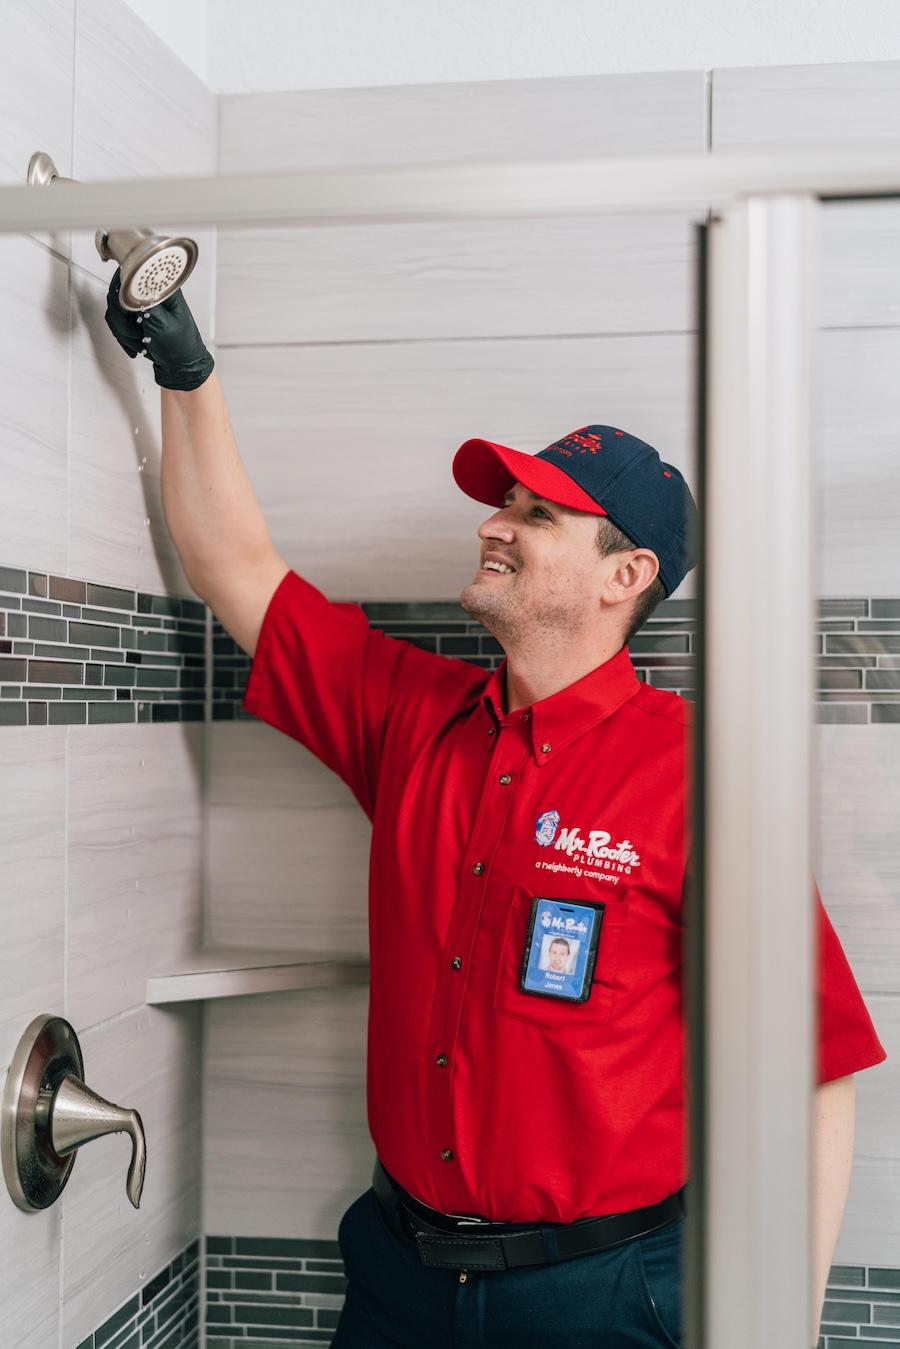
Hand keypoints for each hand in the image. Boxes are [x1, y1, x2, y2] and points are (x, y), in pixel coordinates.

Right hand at [103, 268, 214, 390]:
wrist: (181, 368)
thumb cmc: (180, 347)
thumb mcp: (163, 326)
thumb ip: (146, 305)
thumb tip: (129, 287)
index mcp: (162, 289)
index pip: (131, 276)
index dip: (122, 292)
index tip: (125, 311)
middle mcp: (150, 294)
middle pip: (118, 296)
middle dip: (123, 321)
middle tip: (136, 335)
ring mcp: (141, 307)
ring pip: (115, 312)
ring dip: (124, 332)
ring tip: (140, 343)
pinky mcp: (135, 319)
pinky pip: (118, 324)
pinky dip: (124, 338)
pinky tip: (136, 347)